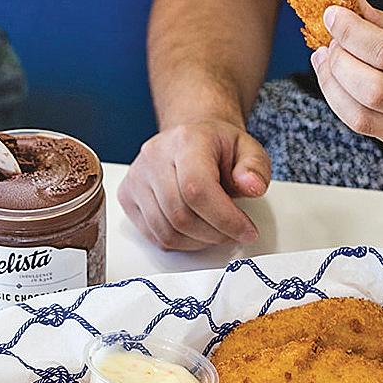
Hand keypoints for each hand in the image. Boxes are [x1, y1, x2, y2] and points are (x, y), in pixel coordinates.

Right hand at [118, 120, 268, 250]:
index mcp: (185, 140)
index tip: (246, 231)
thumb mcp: (248, 149)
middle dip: (215, 234)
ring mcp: (136, 178)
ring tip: (216, 230)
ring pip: (166, 231)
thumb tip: (252, 186)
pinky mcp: (127, 197)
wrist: (188, 140)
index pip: (197, 189)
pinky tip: (196, 230)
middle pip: (181, 215)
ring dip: (198, 242)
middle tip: (234, 233)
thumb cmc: (216, 147)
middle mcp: (153, 157)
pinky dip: (180, 242)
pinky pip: (154, 235)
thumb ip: (256, 167)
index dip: (225, 219)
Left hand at [313, 0, 382, 164]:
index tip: (333, 16)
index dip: (351, 33)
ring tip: (328, 62)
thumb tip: (354, 8)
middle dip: (338, 62)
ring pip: (361, 116)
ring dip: (332, 87)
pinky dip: (345, 105)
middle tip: (330, 42)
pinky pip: (367, 129)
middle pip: (371, 87)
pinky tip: (341, 85)